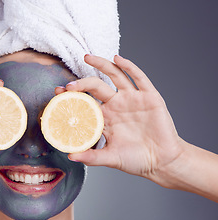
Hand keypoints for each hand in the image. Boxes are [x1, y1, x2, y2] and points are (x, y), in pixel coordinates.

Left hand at [56, 55, 184, 181]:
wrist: (162, 162)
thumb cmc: (136, 159)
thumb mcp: (111, 158)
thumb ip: (91, 157)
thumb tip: (70, 156)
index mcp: (105, 117)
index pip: (84, 102)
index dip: (71, 96)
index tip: (57, 93)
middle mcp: (116, 105)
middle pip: (95, 86)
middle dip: (81, 84)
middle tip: (68, 86)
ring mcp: (132, 99)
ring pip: (115, 76)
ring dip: (102, 64)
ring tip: (87, 57)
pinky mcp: (149, 97)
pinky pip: (138, 78)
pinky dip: (129, 67)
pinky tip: (117, 59)